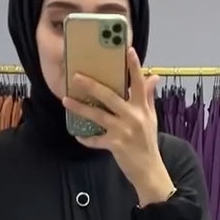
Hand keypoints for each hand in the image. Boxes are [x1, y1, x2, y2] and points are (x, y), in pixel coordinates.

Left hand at [62, 48, 175, 205]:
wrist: (149, 169)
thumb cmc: (148, 142)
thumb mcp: (151, 118)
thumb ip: (148, 97)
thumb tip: (153, 76)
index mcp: (142, 107)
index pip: (139, 83)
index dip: (134, 66)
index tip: (128, 50)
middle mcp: (133, 116)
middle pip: (110, 96)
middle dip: (92, 85)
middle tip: (77, 76)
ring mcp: (123, 130)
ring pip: (98, 115)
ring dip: (80, 108)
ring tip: (66, 100)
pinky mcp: (115, 145)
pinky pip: (96, 140)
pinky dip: (86, 138)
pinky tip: (77, 135)